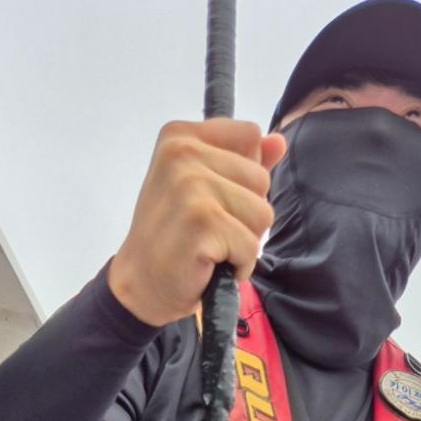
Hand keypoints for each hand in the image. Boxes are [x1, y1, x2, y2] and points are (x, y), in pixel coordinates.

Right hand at [107, 119, 286, 327]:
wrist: (142, 284)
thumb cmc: (175, 237)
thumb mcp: (204, 188)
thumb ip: (242, 161)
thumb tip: (278, 142)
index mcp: (181, 136)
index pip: (250, 136)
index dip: (245, 178)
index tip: (212, 200)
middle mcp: (181, 152)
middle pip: (261, 178)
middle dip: (246, 215)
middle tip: (210, 231)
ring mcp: (190, 185)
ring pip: (262, 212)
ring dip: (244, 241)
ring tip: (211, 247)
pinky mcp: (201, 221)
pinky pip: (251, 246)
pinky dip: (239, 265)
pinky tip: (211, 266)